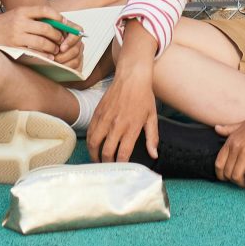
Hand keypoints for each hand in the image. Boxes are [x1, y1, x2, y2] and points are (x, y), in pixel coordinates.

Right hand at [0, 6, 75, 65]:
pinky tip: (48, 58)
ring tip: (56, 50)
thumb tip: (52, 22)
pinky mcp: (14, 49)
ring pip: (42, 42)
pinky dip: (44, 56)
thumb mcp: (14, 15)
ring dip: (52, 47)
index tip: (64, 22)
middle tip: (61, 41)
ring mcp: (16, 36)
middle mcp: (19, 22)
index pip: (44, 10)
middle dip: (57, 35)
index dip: (57, 16)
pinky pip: (34, 53)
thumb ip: (30, 17)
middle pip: (46, 28)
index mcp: (21, 11)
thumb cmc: (0, 26)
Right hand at [88, 26, 160, 163]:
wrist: (131, 76)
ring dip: (95, 154)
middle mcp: (117, 124)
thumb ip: (152, 138)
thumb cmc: (144, 96)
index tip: (122, 169)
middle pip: (107, 152)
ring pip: (94, 143)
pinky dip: (90, 141)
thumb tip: (154, 155)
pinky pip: (90, 131)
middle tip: (109, 167)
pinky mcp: (97, 112)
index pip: (123, 153)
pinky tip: (94, 146)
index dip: (121, 164)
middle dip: (107, 163)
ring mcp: (105, 118)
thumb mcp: (152, 117)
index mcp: (131, 127)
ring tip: (99, 160)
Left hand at [213, 98, 244, 187]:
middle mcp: (236, 146)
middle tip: (242, 181)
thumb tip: (216, 128)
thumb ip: (229, 128)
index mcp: (231, 140)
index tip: (228, 179)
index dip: (221, 175)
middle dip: (233, 181)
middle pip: (227, 173)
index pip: (218, 164)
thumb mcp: (243, 124)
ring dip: (242, 184)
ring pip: (237, 177)